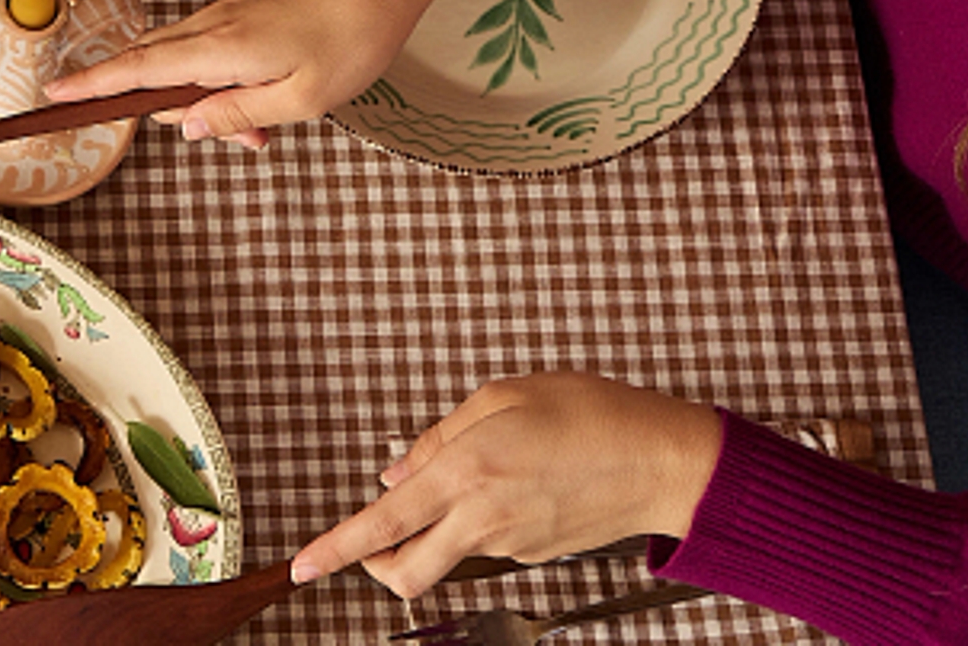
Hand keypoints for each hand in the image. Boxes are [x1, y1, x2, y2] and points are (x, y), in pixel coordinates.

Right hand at [45, 0, 475, 146]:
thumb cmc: (353, 35)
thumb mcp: (304, 97)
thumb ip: (240, 113)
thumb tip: (189, 127)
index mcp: (222, 48)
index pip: (139, 70)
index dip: (94, 85)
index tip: (54, 95)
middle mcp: (214, 27)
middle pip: (155, 69)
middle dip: (174, 112)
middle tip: (250, 138)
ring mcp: (227, 15)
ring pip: (185, 63)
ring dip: (209, 101)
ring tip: (269, 125)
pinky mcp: (244, 12)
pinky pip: (210, 51)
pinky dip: (223, 82)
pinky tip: (267, 101)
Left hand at [291, 376, 724, 597]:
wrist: (665, 461)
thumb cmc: (589, 413)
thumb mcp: (502, 397)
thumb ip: (439, 437)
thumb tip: (394, 475)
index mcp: (465, 472)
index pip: (382, 523)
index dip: (336, 548)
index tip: (303, 565)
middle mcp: (482, 518)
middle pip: (407, 571)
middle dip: (376, 567)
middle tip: (367, 543)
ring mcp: (511, 544)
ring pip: (447, 552)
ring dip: (437, 529)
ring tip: (480, 470)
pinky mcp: (536, 554)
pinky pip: (486, 542)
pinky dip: (479, 520)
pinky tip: (515, 482)